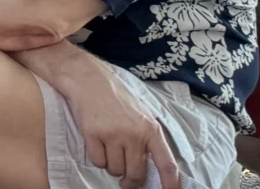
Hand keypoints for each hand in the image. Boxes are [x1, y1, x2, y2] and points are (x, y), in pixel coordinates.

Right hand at [54, 56, 181, 188]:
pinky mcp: (92, 134)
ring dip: (111, 166)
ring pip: (114, 170)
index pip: (166, 163)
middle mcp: (134, 134)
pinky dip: (97, 158)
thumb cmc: (116, 99)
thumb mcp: (142, 116)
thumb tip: (153, 169)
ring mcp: (113, 134)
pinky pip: (97, 162)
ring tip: (109, 151)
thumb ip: (148, 139)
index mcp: (151, 129)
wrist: (89, 80)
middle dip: (130, 181)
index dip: (170, 182)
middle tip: (126, 181)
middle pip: (136, 173)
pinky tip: (97, 145)